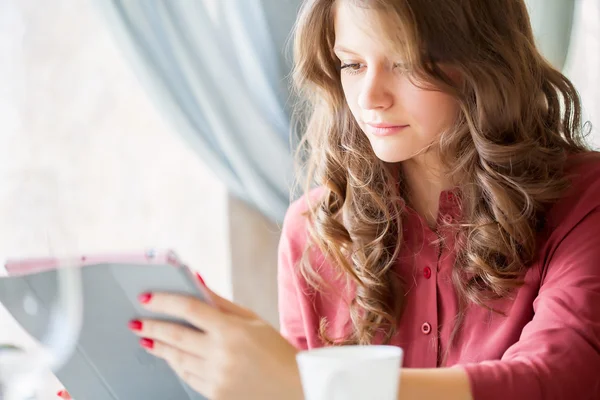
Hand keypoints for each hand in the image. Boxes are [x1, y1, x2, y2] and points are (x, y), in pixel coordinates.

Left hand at [130, 279, 302, 399]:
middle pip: (175, 335)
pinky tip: (169, 356)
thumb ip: (220, 303)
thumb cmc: (275, 349)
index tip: (146, 297)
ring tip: (147, 338)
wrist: (294, 387)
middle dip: (151, 326)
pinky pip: (187, 376)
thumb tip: (195, 282)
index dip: (164, 301)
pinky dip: (176, 364)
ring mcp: (216, 377)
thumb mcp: (252, 320)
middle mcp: (221, 354)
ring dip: (159, 347)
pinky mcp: (215, 394)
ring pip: (177, 359)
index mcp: (232, 330)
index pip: (189, 309)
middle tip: (135, 321)